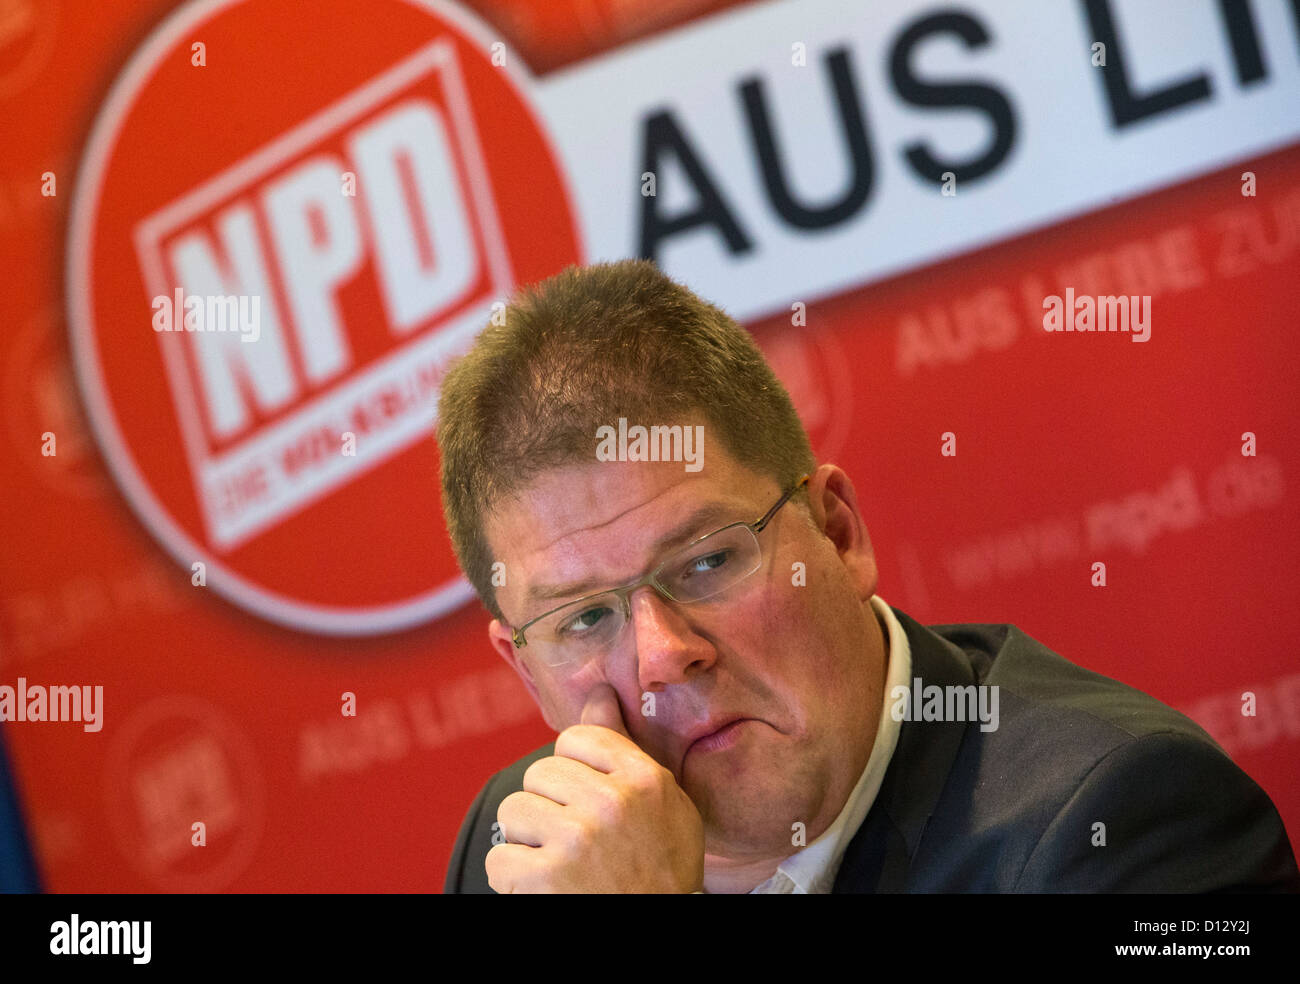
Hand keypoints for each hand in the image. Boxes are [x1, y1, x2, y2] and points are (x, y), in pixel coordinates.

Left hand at [486, 684, 703, 892]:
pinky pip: (500, 859)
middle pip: (538, 773)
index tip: (584, 796)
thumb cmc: (662, 867)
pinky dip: (513, 879)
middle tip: (571, 835)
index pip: (575, 738)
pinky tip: (542, 884)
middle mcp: (610, 803)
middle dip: (547, 804)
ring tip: (557, 860)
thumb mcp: (663, 801)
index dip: (573, 768)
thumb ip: (625, 746)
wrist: (658, 927)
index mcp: (642, 779)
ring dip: (527, 839)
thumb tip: (599, 693)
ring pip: (514, 810)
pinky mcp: (546, 878)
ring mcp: (576, 840)